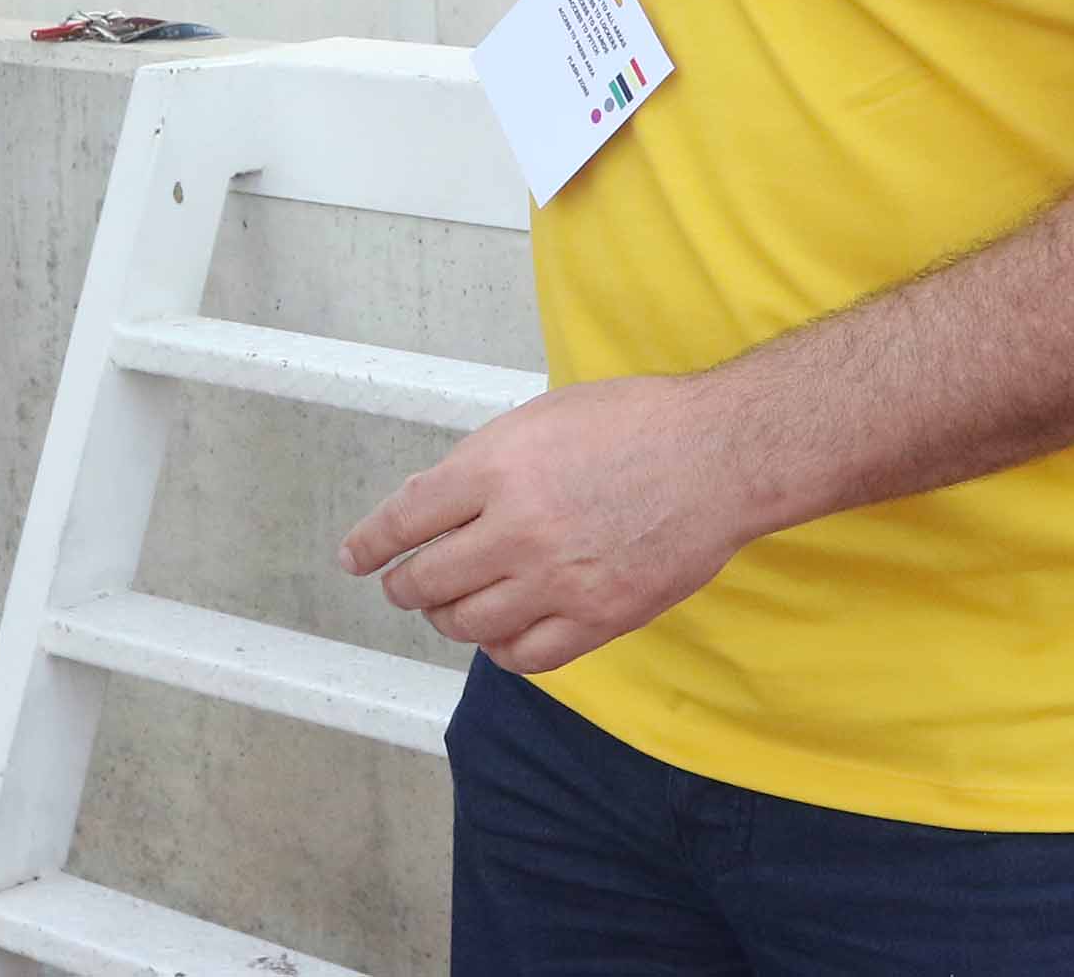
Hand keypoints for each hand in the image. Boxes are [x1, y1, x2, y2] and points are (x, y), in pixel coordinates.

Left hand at [337, 375, 760, 675]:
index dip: (371, 544)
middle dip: (405, 585)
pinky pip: (527, 654)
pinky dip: (502, 649)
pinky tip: (501, 634)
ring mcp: (558, 581)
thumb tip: (422, 498)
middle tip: (404, 584)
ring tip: (451, 608)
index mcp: (494, 469)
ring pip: (469, 624)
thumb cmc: (632, 423)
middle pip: (428, 580)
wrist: (718, 456)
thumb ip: (477, 464)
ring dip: (448, 618)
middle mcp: (517, 530)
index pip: (405, 519)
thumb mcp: (537, 419)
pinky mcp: (599, 618)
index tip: (355, 558)